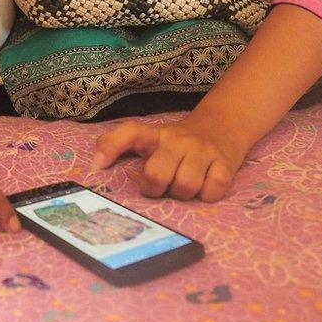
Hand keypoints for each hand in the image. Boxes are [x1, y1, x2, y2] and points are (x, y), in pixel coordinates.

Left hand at [91, 114, 253, 201]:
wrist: (222, 125)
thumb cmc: (178, 142)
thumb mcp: (150, 139)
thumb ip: (120, 146)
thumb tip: (95, 165)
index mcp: (155, 135)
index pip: (130, 132)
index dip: (111, 147)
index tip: (97, 166)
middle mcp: (177, 140)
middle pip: (157, 174)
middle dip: (156, 189)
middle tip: (161, 186)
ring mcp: (203, 150)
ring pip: (185, 186)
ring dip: (183, 194)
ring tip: (184, 185)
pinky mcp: (226, 163)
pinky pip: (212, 191)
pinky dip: (207, 195)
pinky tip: (205, 186)